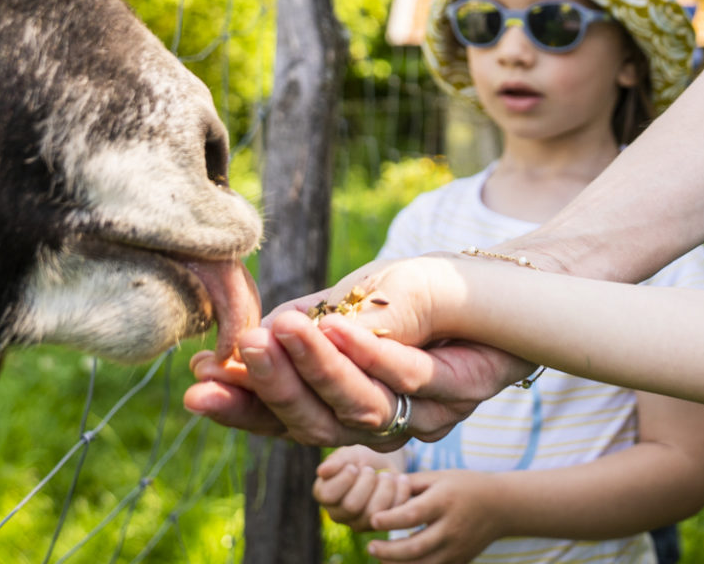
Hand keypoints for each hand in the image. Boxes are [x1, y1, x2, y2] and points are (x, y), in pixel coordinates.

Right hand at [184, 260, 532, 446]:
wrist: (508, 281)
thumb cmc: (431, 287)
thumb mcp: (360, 295)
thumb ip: (315, 322)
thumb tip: (251, 337)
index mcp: (340, 395)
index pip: (280, 416)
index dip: (239, 406)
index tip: (195, 386)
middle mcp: (374, 415)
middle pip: (311, 422)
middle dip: (272, 387)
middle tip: (240, 351)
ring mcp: (417, 412)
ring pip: (356, 406)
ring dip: (316, 367)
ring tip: (284, 330)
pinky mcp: (456, 392)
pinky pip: (404, 379)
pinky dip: (367, 352)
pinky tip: (335, 325)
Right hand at [313, 446, 411, 528]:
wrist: (385, 464)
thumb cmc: (361, 458)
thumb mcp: (349, 453)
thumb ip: (336, 462)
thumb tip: (322, 471)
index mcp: (325, 494)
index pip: (328, 495)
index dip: (344, 479)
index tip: (354, 467)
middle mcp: (339, 513)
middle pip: (351, 506)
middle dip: (366, 482)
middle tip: (371, 470)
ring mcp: (360, 523)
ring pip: (373, 513)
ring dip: (384, 488)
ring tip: (386, 475)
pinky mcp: (382, 524)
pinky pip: (394, 513)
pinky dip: (400, 492)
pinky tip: (399, 480)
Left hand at [366, 470, 505, 562]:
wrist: (502, 506)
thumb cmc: (465, 486)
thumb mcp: (441, 477)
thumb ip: (412, 483)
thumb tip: (382, 486)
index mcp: (445, 501)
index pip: (413, 514)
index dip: (391, 519)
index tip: (373, 519)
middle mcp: (452, 527)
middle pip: (416, 546)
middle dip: (389, 550)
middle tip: (370, 546)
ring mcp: (457, 548)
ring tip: (380, 557)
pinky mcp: (460, 560)